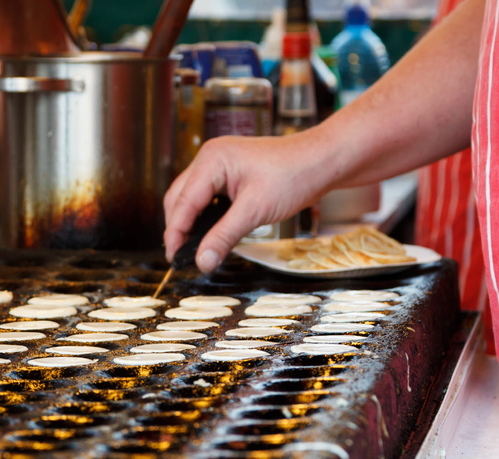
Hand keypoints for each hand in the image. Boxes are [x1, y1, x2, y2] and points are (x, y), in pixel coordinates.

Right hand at [164, 132, 327, 272]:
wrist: (322, 161)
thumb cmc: (294, 175)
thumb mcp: (255, 211)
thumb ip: (224, 236)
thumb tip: (202, 261)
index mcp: (212, 160)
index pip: (182, 202)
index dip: (176, 233)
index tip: (175, 258)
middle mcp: (210, 157)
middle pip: (180, 198)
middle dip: (178, 228)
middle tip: (182, 257)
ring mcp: (219, 163)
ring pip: (191, 197)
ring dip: (190, 222)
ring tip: (193, 248)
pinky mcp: (229, 172)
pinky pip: (207, 195)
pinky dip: (204, 215)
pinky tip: (209, 232)